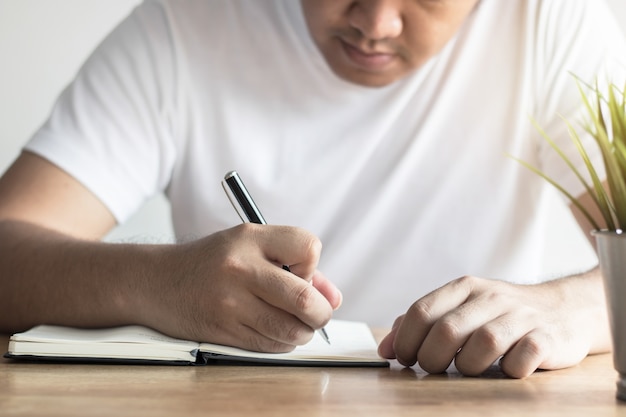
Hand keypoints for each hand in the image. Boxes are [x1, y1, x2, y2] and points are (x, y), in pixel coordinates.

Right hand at [139, 223, 341, 352]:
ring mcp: (229, 301)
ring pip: (290, 329)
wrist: (156, 281)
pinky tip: (272, 331)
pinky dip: (281, 343)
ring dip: (302, 333)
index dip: (313, 266)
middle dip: (321, 313)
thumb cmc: (211, 263)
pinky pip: (269, 345)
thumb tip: (334, 298)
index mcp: (250, 238)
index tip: (301, 274)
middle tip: (317, 315)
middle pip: (304, 298)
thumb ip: (296, 267)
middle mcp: (240, 267)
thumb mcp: (250, 248)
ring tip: (294, 325)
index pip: (308, 247)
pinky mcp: (222, 329)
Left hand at [377, 274, 608, 377]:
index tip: (405, 359)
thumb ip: (420, 324)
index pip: (421, 311)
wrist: (563, 309)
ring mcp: (520, 316)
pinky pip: (521, 360)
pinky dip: (508, 371)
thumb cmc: (499, 314)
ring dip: (468, 366)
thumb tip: (385, 349)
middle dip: (431, 358)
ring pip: (483, 344)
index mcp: (464, 287)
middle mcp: (491, 297)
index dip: (406, 341)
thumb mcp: (459, 308)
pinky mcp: (546, 338)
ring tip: (469, 368)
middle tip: (433, 369)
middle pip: (447, 330)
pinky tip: (505, 369)